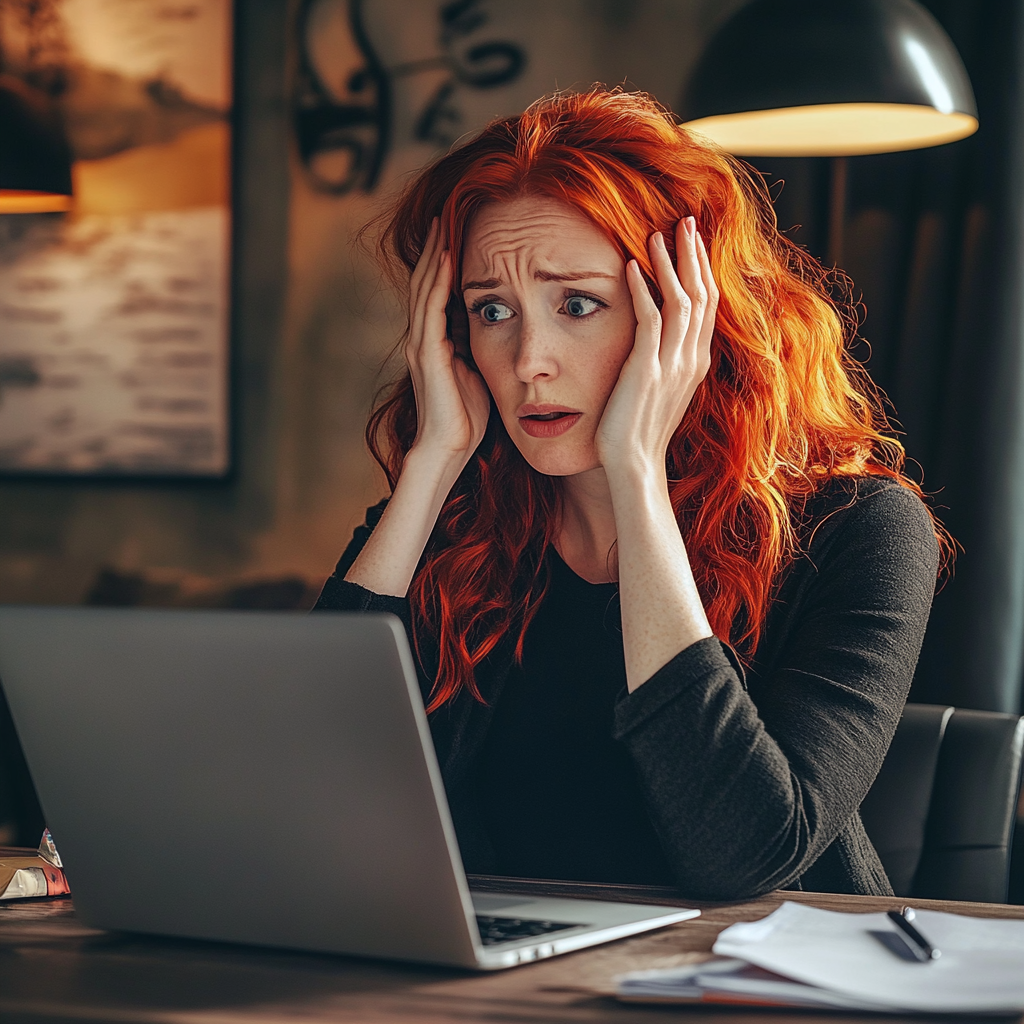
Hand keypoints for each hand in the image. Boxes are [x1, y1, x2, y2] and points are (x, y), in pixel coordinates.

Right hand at [405, 218, 491, 466]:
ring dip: (435, 254)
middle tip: (446, 213)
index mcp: (435, 341)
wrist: (449, 449)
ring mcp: (421, 344)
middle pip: (426, 280)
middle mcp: (423, 337)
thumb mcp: (479, 373)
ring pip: (425, 286)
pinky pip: (432, 306)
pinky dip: (439, 279)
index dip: (446, 263)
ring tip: (443, 223)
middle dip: (436, 248)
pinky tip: (450, 256)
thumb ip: (482, 349)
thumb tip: (503, 329)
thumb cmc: (467, 419)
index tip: (460, 233)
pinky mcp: (427, 353)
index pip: (437, 291)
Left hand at [596, 217, 718, 478]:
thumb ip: (666, 362)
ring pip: (682, 300)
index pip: (707, 305)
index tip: (693, 241)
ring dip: (670, 263)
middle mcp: (691, 359)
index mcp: (696, 362)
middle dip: (694, 255)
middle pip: (703, 294)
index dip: (702, 270)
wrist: (634, 465)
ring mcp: (672, 364)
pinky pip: (650, 318)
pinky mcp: (647, 369)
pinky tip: (631, 266)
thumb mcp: (661, 391)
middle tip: (686, 222)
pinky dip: (642, 288)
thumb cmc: (639, 432)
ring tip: (658, 234)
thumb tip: (658, 342)